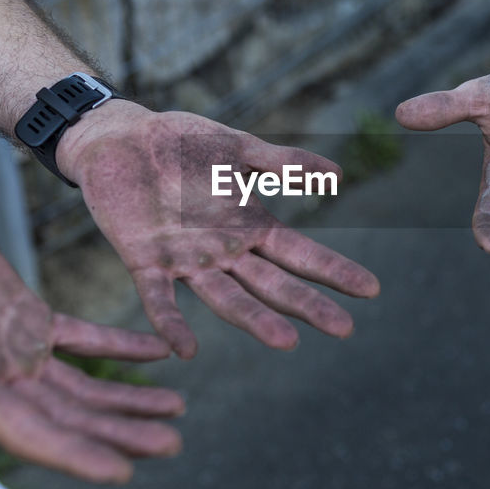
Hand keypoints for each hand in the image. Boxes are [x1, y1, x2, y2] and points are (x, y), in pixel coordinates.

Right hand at [0, 206, 181, 482]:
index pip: (30, 432)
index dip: (75, 454)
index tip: (122, 472)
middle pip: (70, 418)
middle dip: (120, 434)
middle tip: (173, 445)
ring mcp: (17, 350)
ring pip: (83, 387)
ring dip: (128, 401)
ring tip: (177, 409)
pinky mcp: (29, 318)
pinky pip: (84, 341)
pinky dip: (121, 348)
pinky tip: (160, 351)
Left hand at [57, 103, 379, 358]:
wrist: (118, 138)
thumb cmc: (179, 141)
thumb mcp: (236, 146)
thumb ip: (282, 163)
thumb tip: (338, 173)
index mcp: (249, 225)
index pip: (301, 254)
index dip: (334, 271)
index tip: (371, 289)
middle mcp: (224, 251)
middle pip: (274, 284)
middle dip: (309, 305)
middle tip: (344, 329)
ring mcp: (186, 261)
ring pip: (228, 298)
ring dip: (256, 320)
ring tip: (287, 342)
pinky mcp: (144, 261)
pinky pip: (160, 299)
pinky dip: (172, 323)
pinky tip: (186, 350)